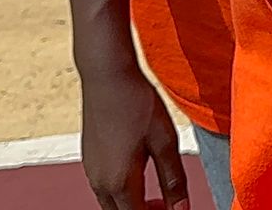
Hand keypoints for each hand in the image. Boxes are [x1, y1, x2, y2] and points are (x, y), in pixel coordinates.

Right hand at [78, 59, 189, 209]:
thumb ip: (174, 180)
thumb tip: (182, 208)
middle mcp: (100, 183)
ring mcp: (91, 171)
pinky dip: (123, 192)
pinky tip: (139, 170)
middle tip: (169, 203)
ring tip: (157, 188)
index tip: (176, 208)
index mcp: (120, 183)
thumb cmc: (137, 104)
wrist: (107, 76)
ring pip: (112, 204)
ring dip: (134, 204)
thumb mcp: (165, 142)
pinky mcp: (89, 160)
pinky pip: (105, 189)